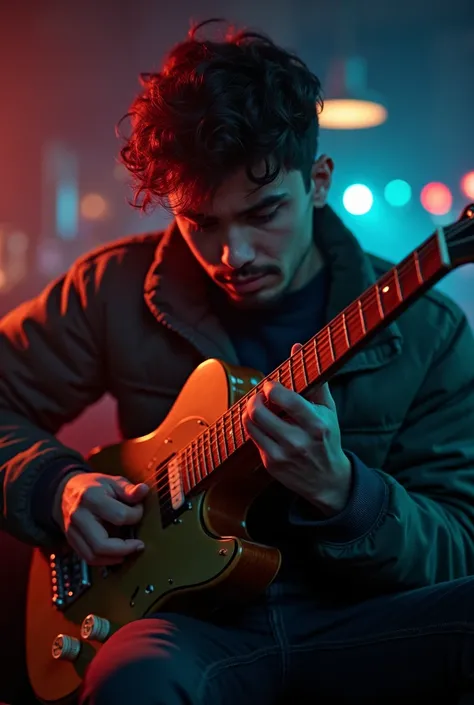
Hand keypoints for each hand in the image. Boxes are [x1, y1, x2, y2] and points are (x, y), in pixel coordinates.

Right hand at [53, 471, 148, 565]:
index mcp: (91, 497)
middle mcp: (79, 516)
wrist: (66, 491)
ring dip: (115, 558)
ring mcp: (72, 530)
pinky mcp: (71, 541)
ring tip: (129, 551)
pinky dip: (104, 561)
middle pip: (102, 543)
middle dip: (125, 548)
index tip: (139, 511)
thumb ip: (129, 489)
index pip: (119, 516)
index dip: (135, 515)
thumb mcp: (113, 481)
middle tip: (139, 545)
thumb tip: (144, 490)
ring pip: (93, 555)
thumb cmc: (94, 486)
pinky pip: (87, 558)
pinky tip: (117, 555)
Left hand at [243, 344, 351, 515]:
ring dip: (249, 409)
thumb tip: (297, 347)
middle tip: (260, 394)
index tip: (271, 385)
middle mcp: (299, 441)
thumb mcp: (328, 410)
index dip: (272, 387)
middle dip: (255, 398)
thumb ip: (314, 379)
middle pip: (260, 412)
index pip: (287, 399)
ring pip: (251, 424)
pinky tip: (261, 421)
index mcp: (317, 425)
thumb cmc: (328, 439)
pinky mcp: (271, 464)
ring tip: (257, 405)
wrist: (328, 480)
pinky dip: (252, 425)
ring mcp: (283, 454)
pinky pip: (252, 437)